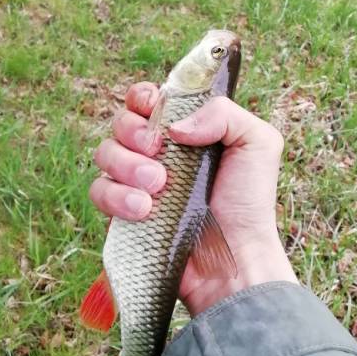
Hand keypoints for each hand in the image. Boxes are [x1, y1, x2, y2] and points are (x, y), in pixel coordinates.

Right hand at [90, 82, 297, 315]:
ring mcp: (137, 183)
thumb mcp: (257, 143)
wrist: (236, 257)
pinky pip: (99, 191)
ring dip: (126, 164)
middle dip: (133, 131)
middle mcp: (157, 153)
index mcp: (185, 130)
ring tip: (158, 186)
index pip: (147, 99)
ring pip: (105, 153)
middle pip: (120, 122)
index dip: (142, 98)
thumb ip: (223, 113)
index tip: (153, 110)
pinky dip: (116, 196)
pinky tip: (144, 210)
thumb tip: (173, 126)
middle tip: (157, 151)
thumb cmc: (249, 202)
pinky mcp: (123, 213)